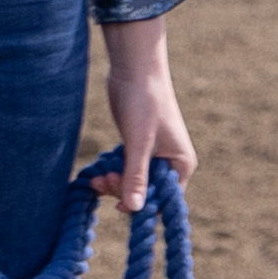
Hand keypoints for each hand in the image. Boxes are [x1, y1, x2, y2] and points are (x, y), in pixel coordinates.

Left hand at [97, 20, 192, 210]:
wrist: (134, 69)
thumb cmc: (143, 102)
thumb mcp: (139, 143)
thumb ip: (136, 176)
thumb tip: (134, 209)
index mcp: (181, 165)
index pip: (165, 200)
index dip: (143, 205)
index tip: (117, 203)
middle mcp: (170, 163)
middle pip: (147, 193)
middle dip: (123, 191)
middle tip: (103, 181)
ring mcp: (153, 155)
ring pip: (133, 181)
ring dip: (114, 183)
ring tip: (96, 179)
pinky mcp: (136, 146)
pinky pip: (125, 169)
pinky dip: (112, 172)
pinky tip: (97, 173)